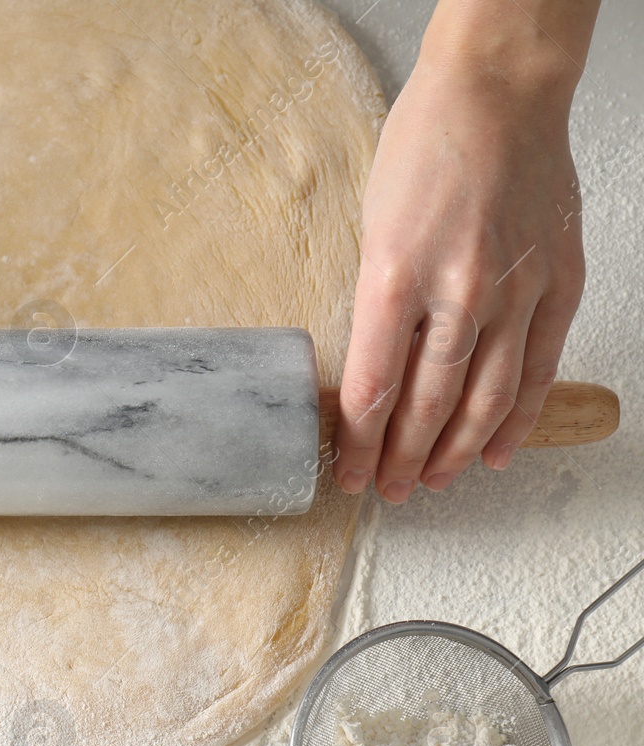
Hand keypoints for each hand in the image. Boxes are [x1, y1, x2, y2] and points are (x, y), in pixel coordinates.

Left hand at [333, 41, 586, 501]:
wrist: (498, 93)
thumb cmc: (424, 148)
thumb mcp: (371, 229)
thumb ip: (376, 303)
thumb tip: (368, 372)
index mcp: (395, 275)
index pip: (373, 386)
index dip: (360, 442)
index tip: (347, 471)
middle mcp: (457, 289)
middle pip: (427, 402)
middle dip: (403, 458)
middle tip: (386, 491)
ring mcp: (514, 287)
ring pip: (484, 397)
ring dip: (455, 451)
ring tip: (433, 483)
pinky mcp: (558, 281)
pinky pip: (537, 365)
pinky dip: (518, 416)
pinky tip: (496, 450)